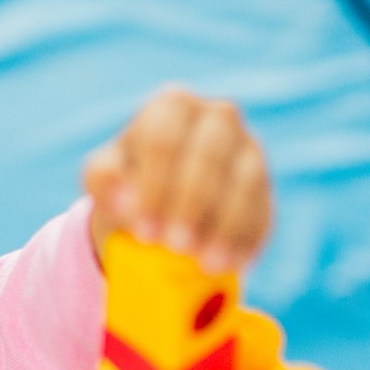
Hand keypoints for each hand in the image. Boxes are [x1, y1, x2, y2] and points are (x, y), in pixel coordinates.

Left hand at [84, 87, 270, 272]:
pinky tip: (225, 264)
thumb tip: (126, 199)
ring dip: (224, 224)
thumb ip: (104, 180)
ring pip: (245, 180)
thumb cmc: (128, 185)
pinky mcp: (265, 187)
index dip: (154, 187)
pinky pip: (262, 211)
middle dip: (191, 203)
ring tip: (202, 261)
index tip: (144, 230)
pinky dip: (244, 240)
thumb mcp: (104, 179)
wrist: (160, 207)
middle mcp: (217, 117)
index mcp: (173, 105)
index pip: (164, 138)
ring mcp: (248, 149)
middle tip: (174, 246)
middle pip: (209, 154)